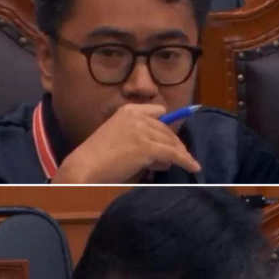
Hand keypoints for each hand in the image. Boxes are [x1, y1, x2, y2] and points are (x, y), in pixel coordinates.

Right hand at [51, 103, 200, 182]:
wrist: (84, 168)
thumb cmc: (96, 159)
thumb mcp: (118, 140)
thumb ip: (138, 141)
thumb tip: (163, 156)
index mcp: (128, 111)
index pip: (157, 112)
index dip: (167, 125)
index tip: (172, 136)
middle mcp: (137, 116)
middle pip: (166, 128)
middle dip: (174, 143)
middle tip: (180, 156)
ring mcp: (142, 130)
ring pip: (171, 141)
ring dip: (179, 153)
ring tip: (186, 163)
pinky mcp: (147, 147)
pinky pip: (173, 153)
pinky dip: (186, 160)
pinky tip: (193, 167)